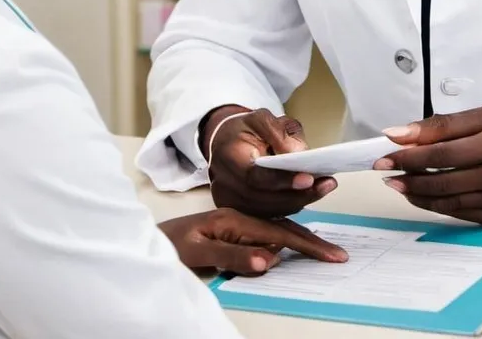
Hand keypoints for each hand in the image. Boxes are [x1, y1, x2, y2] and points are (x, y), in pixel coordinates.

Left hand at [160, 208, 346, 275]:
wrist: (145, 239)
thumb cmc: (168, 244)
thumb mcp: (197, 252)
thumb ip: (231, 256)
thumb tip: (267, 262)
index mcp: (234, 220)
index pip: (278, 235)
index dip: (307, 245)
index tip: (330, 254)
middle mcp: (238, 219)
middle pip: (282, 229)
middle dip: (312, 242)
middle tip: (337, 254)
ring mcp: (236, 224)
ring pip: (276, 231)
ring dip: (301, 238)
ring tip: (324, 248)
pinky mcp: (231, 231)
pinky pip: (265, 235)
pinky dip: (284, 240)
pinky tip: (290, 246)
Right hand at [202, 106, 337, 217]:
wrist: (224, 143)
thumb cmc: (243, 130)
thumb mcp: (260, 118)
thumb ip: (278, 132)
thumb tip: (298, 153)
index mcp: (229, 158)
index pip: (256, 177)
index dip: (282, 180)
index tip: (308, 178)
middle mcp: (227, 186)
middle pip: (267, 199)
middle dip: (299, 193)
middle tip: (327, 183)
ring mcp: (233, 204)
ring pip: (270, 211)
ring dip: (299, 201)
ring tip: (324, 187)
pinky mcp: (240, 213)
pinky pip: (269, 214)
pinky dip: (290, 205)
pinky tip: (308, 194)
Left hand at [374, 108, 481, 224]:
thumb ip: (442, 124)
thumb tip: (399, 133)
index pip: (445, 152)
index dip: (412, 155)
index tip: (387, 153)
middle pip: (445, 180)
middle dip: (409, 176)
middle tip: (384, 170)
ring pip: (450, 201)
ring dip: (417, 194)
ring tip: (396, 183)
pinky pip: (460, 213)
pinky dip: (435, 205)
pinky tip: (419, 195)